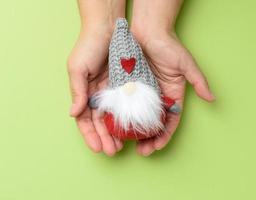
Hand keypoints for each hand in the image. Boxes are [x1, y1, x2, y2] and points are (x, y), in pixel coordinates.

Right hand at [67, 28, 122, 155]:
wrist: (108, 30)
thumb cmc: (88, 47)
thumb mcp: (78, 69)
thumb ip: (77, 91)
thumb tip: (73, 113)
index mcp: (85, 94)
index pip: (85, 120)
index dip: (89, 134)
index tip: (96, 148)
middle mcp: (98, 96)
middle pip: (100, 122)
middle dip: (104, 138)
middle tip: (111, 151)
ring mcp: (113, 93)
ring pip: (114, 118)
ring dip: (116, 133)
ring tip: (121, 146)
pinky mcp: (126, 87)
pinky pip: (127, 106)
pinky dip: (128, 118)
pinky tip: (131, 129)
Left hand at [131, 31, 214, 155]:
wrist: (148, 30)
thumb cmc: (168, 46)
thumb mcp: (186, 64)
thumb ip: (198, 81)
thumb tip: (211, 98)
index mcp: (171, 95)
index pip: (169, 121)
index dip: (164, 135)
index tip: (156, 147)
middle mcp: (156, 97)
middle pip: (152, 123)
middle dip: (148, 139)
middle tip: (141, 152)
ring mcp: (141, 93)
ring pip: (137, 117)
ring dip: (133, 132)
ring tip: (127, 145)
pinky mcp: (128, 86)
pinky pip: (125, 105)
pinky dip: (122, 117)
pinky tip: (117, 127)